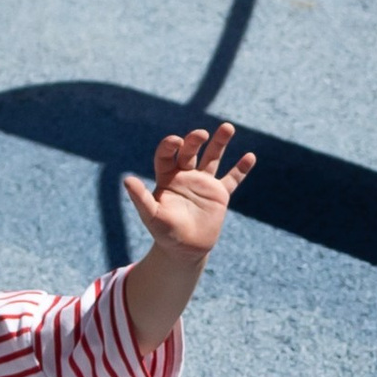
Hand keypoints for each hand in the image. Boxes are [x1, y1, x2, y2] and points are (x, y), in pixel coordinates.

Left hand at [124, 121, 255, 258]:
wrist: (185, 250)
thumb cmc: (164, 233)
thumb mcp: (151, 215)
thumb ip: (141, 198)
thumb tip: (127, 180)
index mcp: (167, 177)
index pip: (166, 155)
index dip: (170, 145)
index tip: (176, 141)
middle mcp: (185, 175)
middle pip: (190, 151)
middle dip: (194, 141)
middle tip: (201, 134)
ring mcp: (203, 183)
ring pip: (212, 158)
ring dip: (220, 142)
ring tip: (228, 127)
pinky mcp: (219, 194)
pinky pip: (232, 179)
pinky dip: (241, 169)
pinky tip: (250, 156)